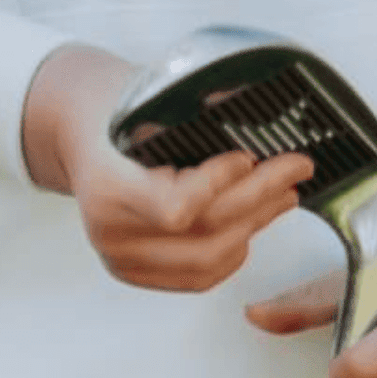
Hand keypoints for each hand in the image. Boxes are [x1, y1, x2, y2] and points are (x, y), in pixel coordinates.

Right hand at [22, 44, 314, 291]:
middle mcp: (111, 232)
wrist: (80, 136)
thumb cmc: (117, 112)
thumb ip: (199, 112)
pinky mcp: (138, 274)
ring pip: (207, 261)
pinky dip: (234, 250)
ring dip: (255, 225)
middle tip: (296, 169)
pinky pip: (199, 277)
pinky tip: (252, 223)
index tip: (248, 156)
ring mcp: (123, 260)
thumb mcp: (149, 100)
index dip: (219, 186)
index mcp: (108, 185)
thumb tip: (262, 113)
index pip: (177, 208)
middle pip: (202, 233)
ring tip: (284, 194)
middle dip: (260, 199)